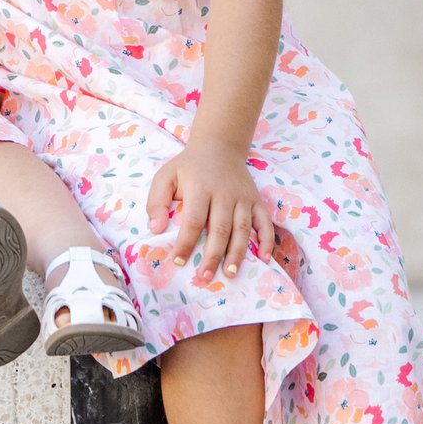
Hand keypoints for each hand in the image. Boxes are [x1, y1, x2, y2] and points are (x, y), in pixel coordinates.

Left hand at [145, 137, 278, 277]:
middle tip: (204, 277)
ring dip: (237, 253)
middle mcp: (224, 194)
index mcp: (201, 188)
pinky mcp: (256, 201)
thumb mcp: (166, 176)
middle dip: (213, 255)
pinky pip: (264, 222)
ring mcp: (243, 198)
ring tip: (229, 274)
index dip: (186, 242)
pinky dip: (266, 241)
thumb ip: (157, 201)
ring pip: (242, 229)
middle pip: (220, 229)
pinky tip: (264, 259)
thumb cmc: (189, 167)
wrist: (219, 146)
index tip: (178, 261)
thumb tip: (155, 229)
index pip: (194, 220)